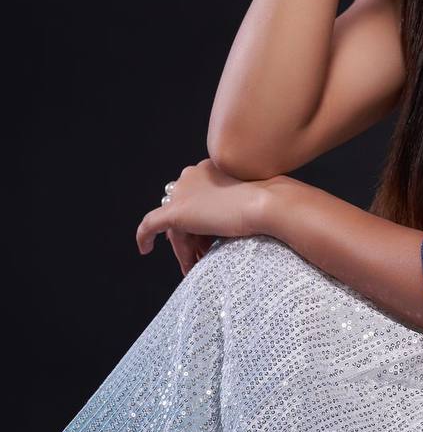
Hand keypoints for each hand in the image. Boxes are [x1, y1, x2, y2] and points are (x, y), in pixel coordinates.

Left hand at [135, 158, 267, 262]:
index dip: (201, 223)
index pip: (195, 197)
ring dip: (184, 247)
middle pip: (183, 212)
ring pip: (174, 225)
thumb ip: (231, 202)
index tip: (212, 241)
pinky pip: (150, 225)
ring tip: (196, 265)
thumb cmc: (269, 201)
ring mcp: (183, 191)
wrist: (268, 203)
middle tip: (203, 257)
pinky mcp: (176, 211)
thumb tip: (221, 222)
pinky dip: (144, 237)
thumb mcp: (249, 196)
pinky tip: (144, 249)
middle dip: (191, 237)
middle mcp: (191, 174)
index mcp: (210, 166)